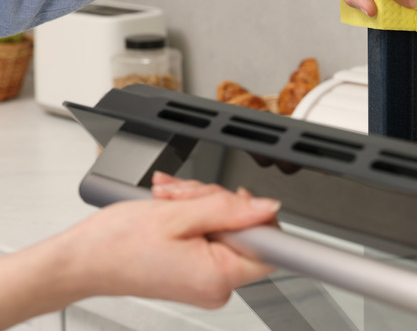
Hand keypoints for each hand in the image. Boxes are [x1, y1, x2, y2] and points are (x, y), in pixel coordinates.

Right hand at [67, 179, 278, 308]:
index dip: (257, 216)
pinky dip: (191, 216)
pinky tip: (169, 208)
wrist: (80, 260)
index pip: (270, 247)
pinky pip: (210, 237)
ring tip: (168, 200)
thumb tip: (269, 207)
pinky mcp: (196, 273)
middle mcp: (217, 287)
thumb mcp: (179, 214)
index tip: (235, 201)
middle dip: (216, 202)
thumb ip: (230, 209)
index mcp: (218, 277)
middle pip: (245, 231)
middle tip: (185, 195)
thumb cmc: (116, 244)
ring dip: (199, 204)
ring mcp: (206, 281)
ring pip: (225, 228)